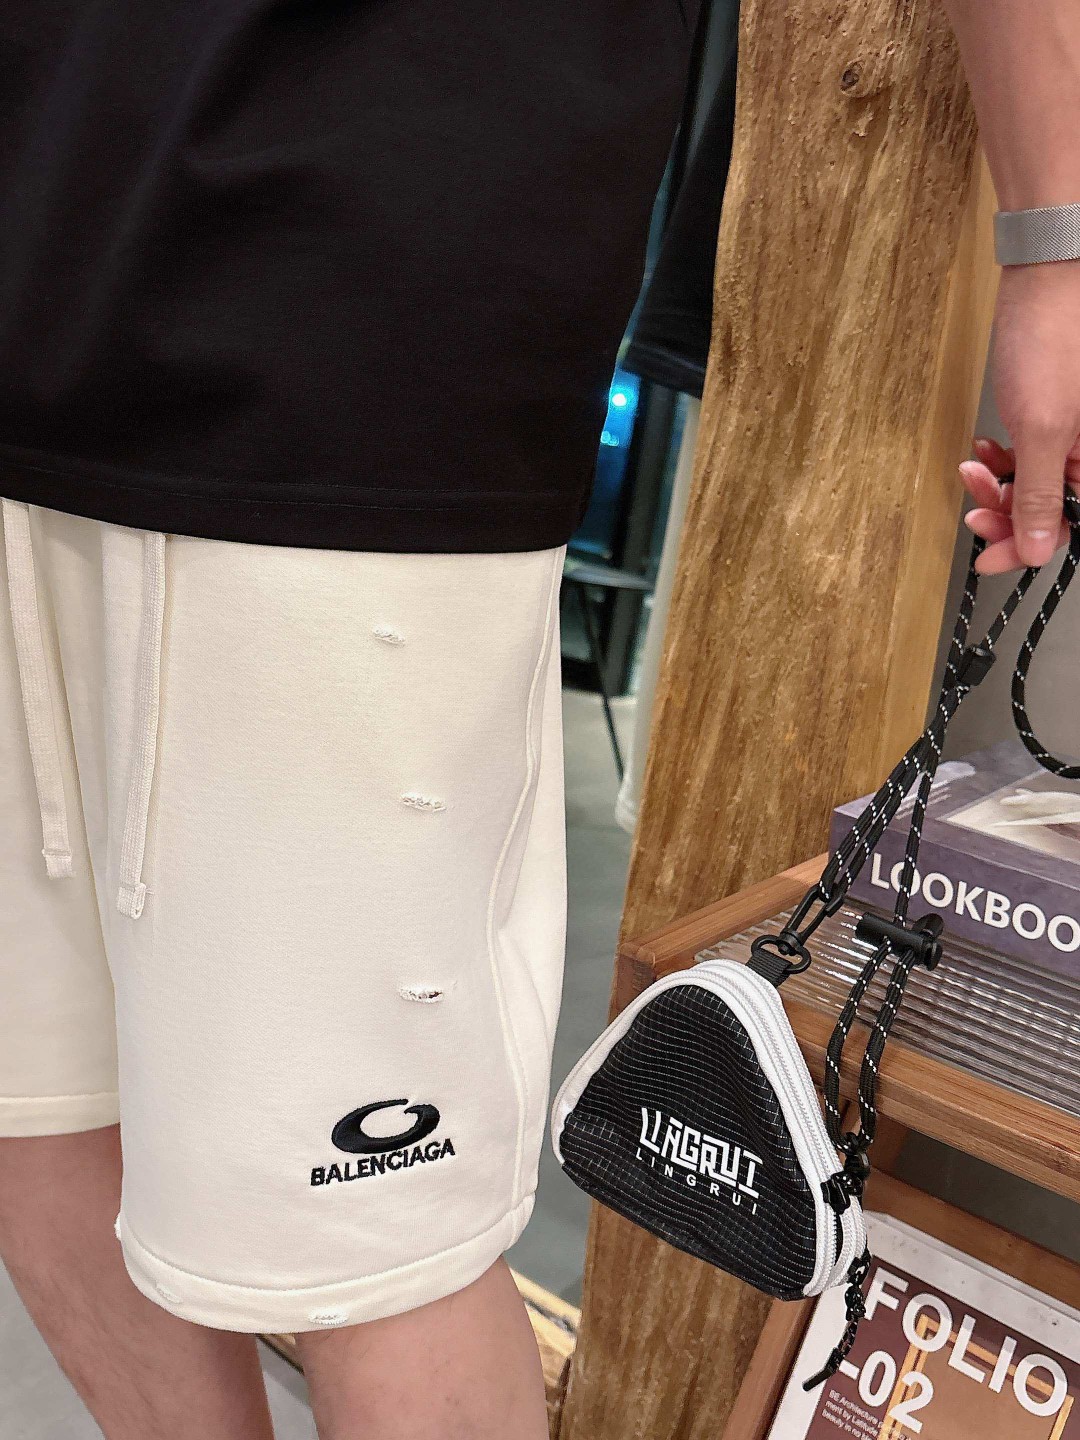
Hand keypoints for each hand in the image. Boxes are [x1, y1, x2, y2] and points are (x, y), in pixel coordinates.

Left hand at [963, 263, 1079, 574]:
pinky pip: (1032, 450)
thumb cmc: (1054, 336)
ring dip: (999, 483)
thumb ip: (1041, 493)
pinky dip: (1003, 455)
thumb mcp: (1043, 428)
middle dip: (1007, 513)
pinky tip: (983, 447)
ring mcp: (1079, 428)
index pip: (1074, 524)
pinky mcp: (1059, 409)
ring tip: (973, 468)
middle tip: (973, 513)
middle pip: (1053, 507)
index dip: (1030, 546)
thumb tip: (1040, 548)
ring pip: (1037, 479)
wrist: (1047, 271)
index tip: (989, 557)